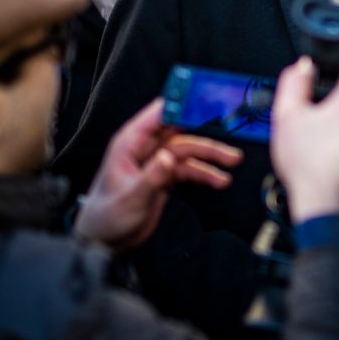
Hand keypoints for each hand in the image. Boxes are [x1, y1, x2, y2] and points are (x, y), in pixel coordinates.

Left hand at [74, 98, 241, 251]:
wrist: (105, 239)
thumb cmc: (108, 216)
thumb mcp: (131, 198)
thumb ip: (151, 177)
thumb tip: (169, 157)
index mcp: (130, 143)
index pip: (159, 114)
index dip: (183, 105)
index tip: (208, 101)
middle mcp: (145, 148)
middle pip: (181, 131)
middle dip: (206, 132)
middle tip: (231, 133)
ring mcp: (157, 161)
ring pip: (189, 150)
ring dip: (210, 155)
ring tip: (233, 161)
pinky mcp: (165, 176)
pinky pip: (189, 168)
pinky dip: (205, 173)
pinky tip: (220, 181)